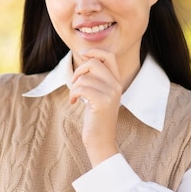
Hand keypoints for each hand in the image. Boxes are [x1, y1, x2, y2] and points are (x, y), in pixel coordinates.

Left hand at [69, 49, 121, 166]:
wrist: (101, 140)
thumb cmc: (96, 117)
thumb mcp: (99, 95)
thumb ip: (96, 79)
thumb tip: (86, 58)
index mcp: (117, 82)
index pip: (109, 56)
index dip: (95, 51)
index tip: (82, 55)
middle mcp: (117, 85)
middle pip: (94, 62)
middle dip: (79, 70)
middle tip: (75, 82)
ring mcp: (111, 94)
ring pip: (85, 78)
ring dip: (74, 87)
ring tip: (75, 97)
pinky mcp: (103, 102)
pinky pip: (81, 88)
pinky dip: (73, 94)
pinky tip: (74, 102)